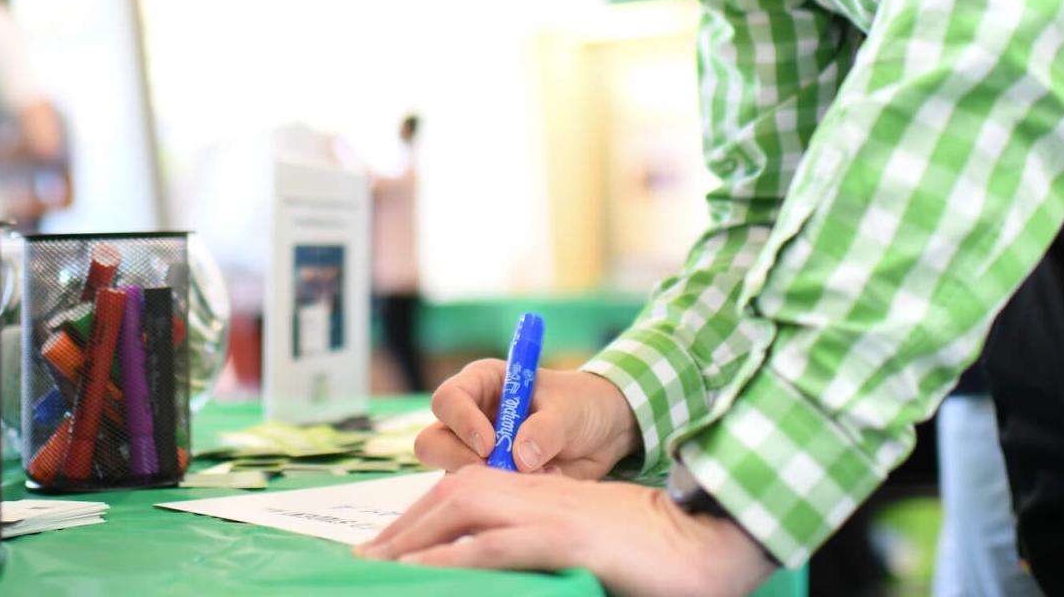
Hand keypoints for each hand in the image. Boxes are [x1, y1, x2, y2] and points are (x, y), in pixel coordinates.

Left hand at [355, 466, 777, 596]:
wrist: (701, 543)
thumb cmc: (643, 554)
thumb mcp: (574, 547)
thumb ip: (534, 553)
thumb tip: (495, 572)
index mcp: (536, 491)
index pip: (461, 493)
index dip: (418, 519)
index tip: (384, 550)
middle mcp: (534, 491)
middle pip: (451, 494)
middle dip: (403, 525)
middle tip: (363, 559)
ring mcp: (547, 510)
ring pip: (464, 509)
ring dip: (415, 536)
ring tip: (376, 564)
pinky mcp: (564, 537)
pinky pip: (498, 543)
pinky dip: (457, 555)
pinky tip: (425, 569)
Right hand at [416, 361, 638, 478]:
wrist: (604, 432)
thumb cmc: (580, 404)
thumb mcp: (569, 409)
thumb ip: (545, 429)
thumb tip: (520, 458)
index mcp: (481, 384)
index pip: (448, 400)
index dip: (461, 422)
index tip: (489, 444)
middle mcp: (469, 419)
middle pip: (433, 443)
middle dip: (461, 462)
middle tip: (500, 471)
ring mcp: (475, 455)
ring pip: (451, 477)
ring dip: (489, 484)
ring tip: (536, 476)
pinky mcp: (490, 484)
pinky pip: (480, 499)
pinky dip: (508, 501)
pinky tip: (543, 485)